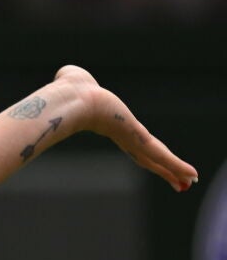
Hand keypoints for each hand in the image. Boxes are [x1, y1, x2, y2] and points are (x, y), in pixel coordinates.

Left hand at [54, 65, 198, 192]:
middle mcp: (122, 135)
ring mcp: (130, 139)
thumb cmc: (70, 88)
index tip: (153, 161)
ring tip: (188, 182)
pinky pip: (160, 155)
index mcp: (112, 124)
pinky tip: (191, 176)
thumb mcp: (79, 84)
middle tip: (178, 183)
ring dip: (174, 170)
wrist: (73, 99)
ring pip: (155, 158)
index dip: (144, 152)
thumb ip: (78, 81)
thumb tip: (67, 76)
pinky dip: (177, 166)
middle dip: (163, 169)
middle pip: (146, 156)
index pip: (133, 143)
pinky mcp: (137, 140)